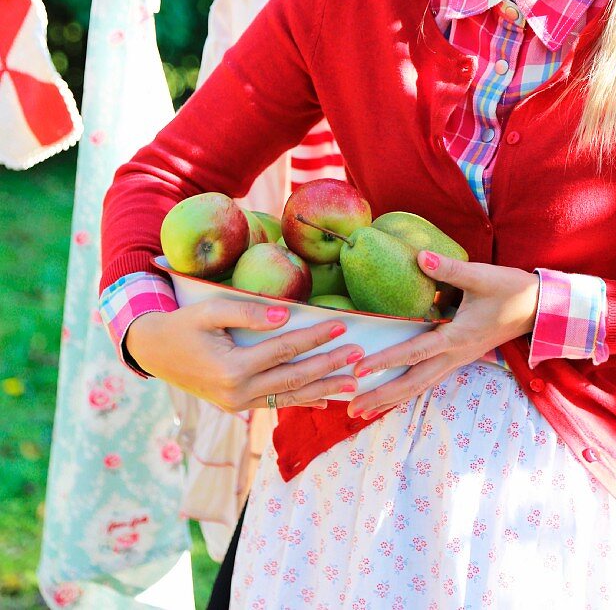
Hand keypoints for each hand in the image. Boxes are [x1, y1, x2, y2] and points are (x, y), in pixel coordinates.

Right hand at [125, 298, 364, 411]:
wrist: (154, 351)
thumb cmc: (182, 324)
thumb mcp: (209, 310)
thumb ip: (246, 311)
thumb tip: (285, 315)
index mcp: (232, 369)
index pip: (284, 350)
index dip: (316, 337)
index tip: (342, 325)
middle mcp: (237, 393)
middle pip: (294, 378)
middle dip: (329, 366)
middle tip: (359, 355)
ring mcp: (238, 405)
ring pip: (289, 398)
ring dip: (324, 390)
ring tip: (354, 383)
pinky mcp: (237, 407)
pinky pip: (275, 404)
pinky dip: (302, 402)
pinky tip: (326, 400)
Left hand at [346, 251, 538, 419]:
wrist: (537, 307)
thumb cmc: (509, 290)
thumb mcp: (481, 275)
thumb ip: (449, 268)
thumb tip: (420, 256)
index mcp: (457, 337)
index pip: (415, 352)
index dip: (386, 360)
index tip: (359, 370)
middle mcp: (455, 355)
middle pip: (413, 382)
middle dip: (381, 396)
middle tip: (351, 409)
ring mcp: (457, 359)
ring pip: (419, 385)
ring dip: (391, 399)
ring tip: (362, 412)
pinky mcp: (458, 357)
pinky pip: (428, 378)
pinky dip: (406, 390)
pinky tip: (390, 395)